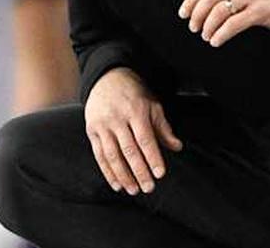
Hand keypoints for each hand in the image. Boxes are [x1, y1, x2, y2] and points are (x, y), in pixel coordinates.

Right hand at [85, 68, 182, 195]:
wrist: (107, 79)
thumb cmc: (134, 94)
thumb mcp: (153, 106)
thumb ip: (163, 128)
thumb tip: (177, 147)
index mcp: (136, 111)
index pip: (146, 139)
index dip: (153, 158)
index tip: (160, 173)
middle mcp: (118, 119)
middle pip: (129, 150)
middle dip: (139, 171)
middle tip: (148, 187)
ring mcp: (103, 125)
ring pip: (112, 155)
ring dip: (123, 176)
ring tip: (133, 190)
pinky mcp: (92, 131)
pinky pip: (99, 155)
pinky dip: (107, 172)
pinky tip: (116, 184)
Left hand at [177, 0, 269, 47]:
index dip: (191, 0)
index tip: (184, 13)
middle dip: (197, 15)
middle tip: (193, 27)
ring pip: (220, 11)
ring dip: (208, 27)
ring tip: (206, 35)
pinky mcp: (260, 10)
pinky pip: (234, 24)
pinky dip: (221, 34)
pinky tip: (217, 40)